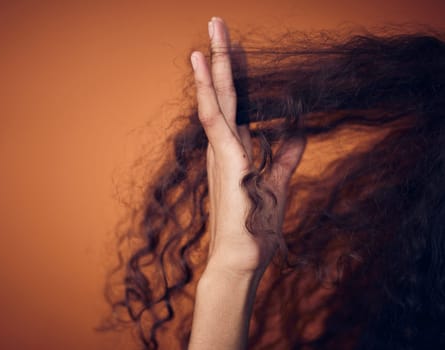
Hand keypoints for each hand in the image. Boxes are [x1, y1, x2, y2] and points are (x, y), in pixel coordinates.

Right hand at [190, 17, 305, 277]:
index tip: (235, 46)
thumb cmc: (254, 225)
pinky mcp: (226, 162)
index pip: (237, 103)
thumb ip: (286, 154)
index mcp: (236, 150)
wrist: (242, 257)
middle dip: (220, 59)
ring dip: (212, 68)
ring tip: (208, 36)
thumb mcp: (277, 182)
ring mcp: (222, 153)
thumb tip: (298, 128)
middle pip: (223, 94)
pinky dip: (210, 93)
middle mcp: (224, 147)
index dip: (236, 74)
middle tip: (217, 25)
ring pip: (216, 101)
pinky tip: (204, 69)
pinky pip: (217, 121)